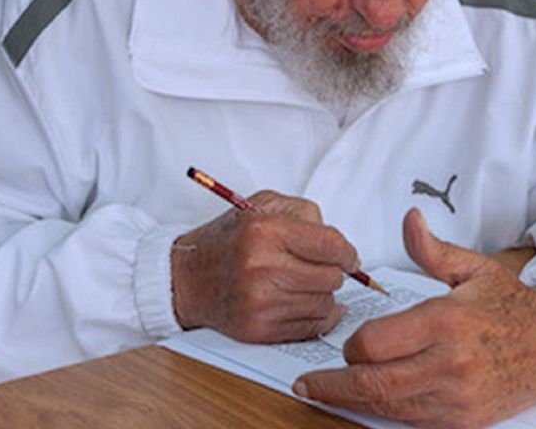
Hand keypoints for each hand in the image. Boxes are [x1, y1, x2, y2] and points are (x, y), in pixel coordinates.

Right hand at [171, 191, 359, 342]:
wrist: (186, 278)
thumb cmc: (227, 240)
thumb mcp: (261, 205)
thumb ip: (304, 212)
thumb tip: (338, 243)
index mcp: (266, 231)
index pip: (331, 245)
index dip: (347, 252)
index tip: (348, 257)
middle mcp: (263, 267)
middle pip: (331, 277)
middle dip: (332, 271)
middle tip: (319, 268)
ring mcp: (261, 303)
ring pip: (325, 303)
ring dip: (323, 294)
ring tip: (304, 284)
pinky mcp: (260, 330)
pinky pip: (311, 327)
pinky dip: (318, 316)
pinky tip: (308, 304)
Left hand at [295, 208, 535, 428]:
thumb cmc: (511, 305)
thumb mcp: (473, 268)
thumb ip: (431, 249)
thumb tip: (408, 218)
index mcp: (445, 320)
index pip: (373, 344)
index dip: (352, 346)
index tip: (349, 344)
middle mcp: (450, 363)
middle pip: (372, 383)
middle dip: (333, 385)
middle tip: (308, 384)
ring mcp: (458, 397)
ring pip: (388, 407)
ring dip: (353, 403)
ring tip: (329, 394)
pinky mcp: (465, 421)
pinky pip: (412, 422)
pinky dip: (387, 413)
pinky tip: (373, 403)